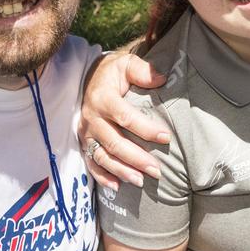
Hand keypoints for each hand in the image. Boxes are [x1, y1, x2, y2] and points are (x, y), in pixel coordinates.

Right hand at [80, 51, 168, 189]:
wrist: (90, 78)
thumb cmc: (113, 73)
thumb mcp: (126, 64)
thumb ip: (142, 70)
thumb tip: (161, 79)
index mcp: (103, 98)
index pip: (125, 116)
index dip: (145, 129)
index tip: (166, 137)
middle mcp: (92, 117)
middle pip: (114, 142)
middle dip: (136, 158)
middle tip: (156, 170)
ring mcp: (86, 132)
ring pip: (102, 156)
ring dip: (121, 171)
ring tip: (140, 181)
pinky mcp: (84, 142)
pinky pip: (91, 162)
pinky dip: (102, 176)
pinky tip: (117, 186)